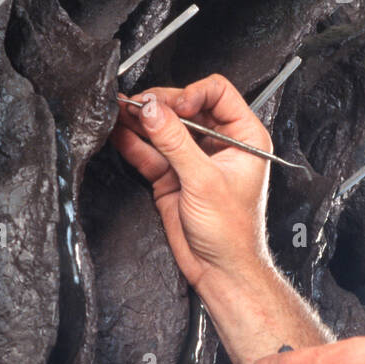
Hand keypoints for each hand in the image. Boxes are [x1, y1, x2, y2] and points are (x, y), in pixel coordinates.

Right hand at [110, 73, 273, 289]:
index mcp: (244, 136)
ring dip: (141, 120)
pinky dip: (134, 142)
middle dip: (160, 105)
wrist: (220, 270)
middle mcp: (219, 143)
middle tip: (137, 105)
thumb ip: (176, 143)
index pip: (218, 93)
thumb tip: (153, 111)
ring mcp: (193, 158)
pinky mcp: (172, 175)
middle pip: (185, 106)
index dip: (192, 93)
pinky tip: (120, 132)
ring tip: (120, 111)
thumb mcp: (205, 181)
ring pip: (165, 127)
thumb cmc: (233, 232)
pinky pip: (150, 151)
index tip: (173, 106)